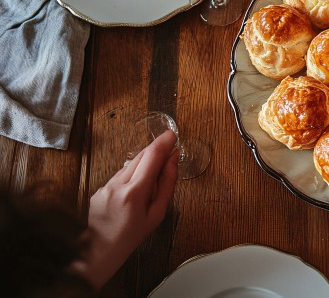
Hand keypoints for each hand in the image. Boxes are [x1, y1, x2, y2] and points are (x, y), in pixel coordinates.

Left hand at [72, 131, 178, 288]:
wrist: (97, 252)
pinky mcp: (99, 188)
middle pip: (140, 156)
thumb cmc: (129, 238)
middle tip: (169, 151)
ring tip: (152, 184)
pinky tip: (136, 192)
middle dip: (156, 150)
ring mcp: (105, 186)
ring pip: (130, 164)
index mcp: (134, 193)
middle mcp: (117, 185)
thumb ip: (166, 185)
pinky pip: (120, 175)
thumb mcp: (156, 215)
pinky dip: (132, 175)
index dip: (164, 142)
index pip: (152, 156)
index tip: (172, 135)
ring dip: (144, 164)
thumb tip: (173, 160)